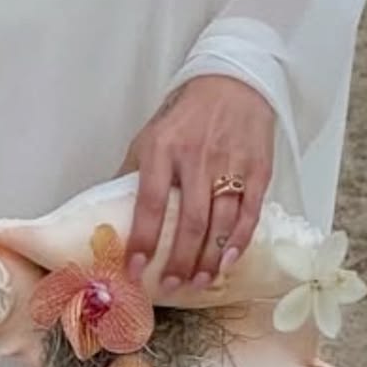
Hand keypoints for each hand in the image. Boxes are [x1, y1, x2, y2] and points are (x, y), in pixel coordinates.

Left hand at [120, 76, 274, 289]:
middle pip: (190, 221)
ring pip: (220, 222)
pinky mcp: (258, 169)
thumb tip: (107, 213)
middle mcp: (197, 158)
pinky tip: (227, 262)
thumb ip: (133, 172)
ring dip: (208, 258)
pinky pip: (249, 213)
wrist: (235, 81)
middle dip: (180, 260)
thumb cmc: (187, 116)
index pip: (151, 203)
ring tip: (198, 282)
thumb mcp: (151, 135)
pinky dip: (238, 241)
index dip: (143, 240)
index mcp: (163, 149)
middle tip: (171, 286)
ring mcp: (231, 164)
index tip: (135, 269)